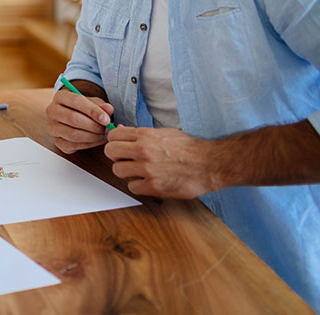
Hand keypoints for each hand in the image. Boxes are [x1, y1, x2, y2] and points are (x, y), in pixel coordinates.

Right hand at [45, 88, 114, 153]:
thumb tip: (109, 109)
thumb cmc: (83, 109)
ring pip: (73, 134)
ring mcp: (53, 127)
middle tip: (106, 128)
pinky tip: (96, 139)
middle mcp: (52, 111)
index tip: (106, 119)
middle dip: (93, 125)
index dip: (92, 111)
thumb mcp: (93, 103)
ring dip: (92, 136)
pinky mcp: (57, 141)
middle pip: (73, 118)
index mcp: (60, 96)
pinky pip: (74, 145)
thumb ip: (101, 106)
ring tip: (103, 134)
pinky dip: (89, 144)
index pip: (76, 101)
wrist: (73, 118)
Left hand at [104, 126, 219, 198]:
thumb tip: (121, 131)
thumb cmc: (189, 148)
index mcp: (146, 135)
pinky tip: (147, 182)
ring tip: (137, 172)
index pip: (113, 135)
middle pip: (110, 152)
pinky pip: (132, 187)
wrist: (209, 164)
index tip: (119, 146)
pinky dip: (137, 186)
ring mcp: (147, 169)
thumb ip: (142, 134)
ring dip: (125, 172)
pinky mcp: (154, 186)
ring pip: (117, 170)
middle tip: (124, 160)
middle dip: (115, 156)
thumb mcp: (165, 133)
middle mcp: (143, 150)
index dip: (114, 141)